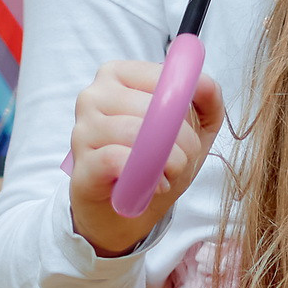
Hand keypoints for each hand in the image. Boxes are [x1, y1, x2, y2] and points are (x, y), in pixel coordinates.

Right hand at [69, 57, 224, 257]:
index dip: (185, 107)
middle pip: (152, 106)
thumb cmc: (153, 161)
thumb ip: (205, 98)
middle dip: (182, 139)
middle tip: (184, 159)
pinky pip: (117, 159)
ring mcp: (82, 129)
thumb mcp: (193, 128)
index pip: (163, 77)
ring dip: (168, 160)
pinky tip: (153, 186)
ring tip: (169, 174)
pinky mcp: (82, 163)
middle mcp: (93, 95)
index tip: (189, 130)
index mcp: (117, 75)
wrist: (122, 211)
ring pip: (136, 133)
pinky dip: (145, 176)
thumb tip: (202, 81)